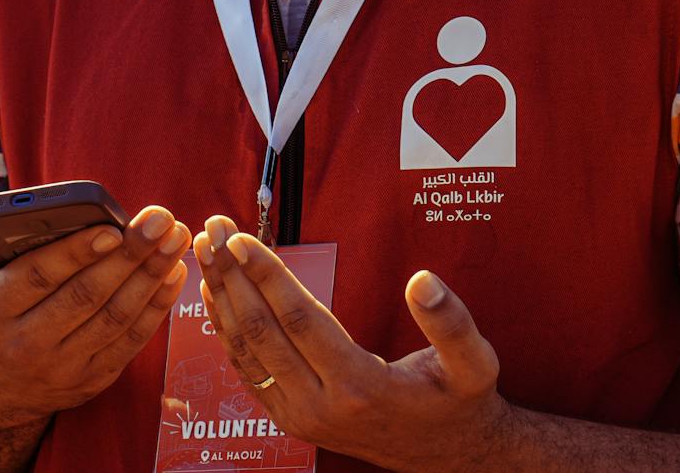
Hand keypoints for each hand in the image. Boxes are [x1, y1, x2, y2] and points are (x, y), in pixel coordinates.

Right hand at [0, 175, 190, 425]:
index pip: (40, 276)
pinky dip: (156, 308)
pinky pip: (129, 343)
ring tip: (176, 240)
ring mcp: (59, 367)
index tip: (113, 228)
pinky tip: (174, 274)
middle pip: (86, 296)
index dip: (78, 252)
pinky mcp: (89, 381)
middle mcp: (24, 344)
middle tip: (162, 220)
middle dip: (130, 256)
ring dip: (152, 277)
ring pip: (114, 319)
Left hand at [193, 215, 508, 471]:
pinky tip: (216, 296)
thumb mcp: (475, 364)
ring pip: (246, 351)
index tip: (241, 239)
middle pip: (261, 332)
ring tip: (204, 252)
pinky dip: (226, 330)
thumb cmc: (460, 402)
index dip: (267, 276)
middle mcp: (320, 406)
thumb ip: (451, 323)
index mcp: (360, 386)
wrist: (448, 458)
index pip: (299, 320)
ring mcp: (300, 417)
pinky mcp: (290, 420)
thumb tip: (422, 281)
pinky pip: (248, 371)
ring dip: (221, 299)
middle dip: (232, 277)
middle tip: (212, 230)